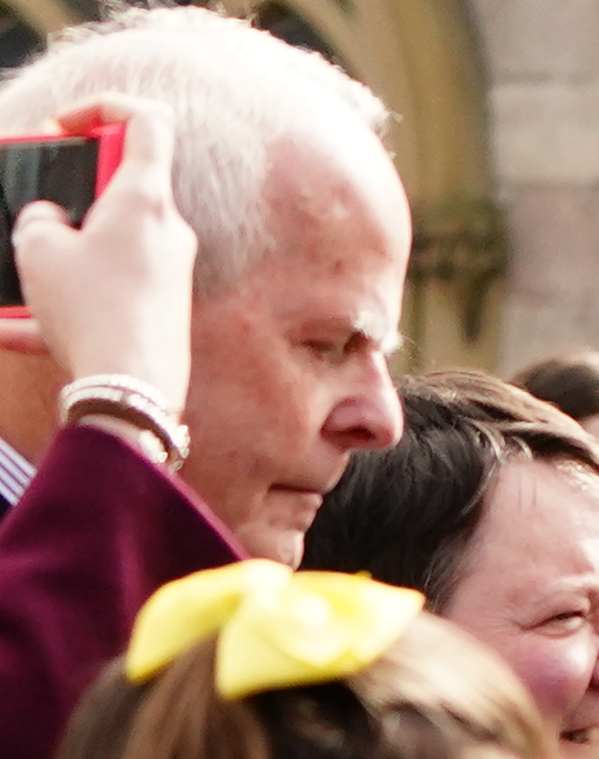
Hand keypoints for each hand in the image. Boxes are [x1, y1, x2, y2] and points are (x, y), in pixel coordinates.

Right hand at [3, 101, 190, 411]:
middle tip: (35, 206)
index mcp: (146, 200)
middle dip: (70, 190)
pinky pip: (103, 295)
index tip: (64, 125)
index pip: (148, 122)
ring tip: (17, 280)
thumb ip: (39, 217)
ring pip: (104, 247)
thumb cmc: (91, 313)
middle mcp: (168, 233)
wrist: (131, 396)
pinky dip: (59, 306)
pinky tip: (12, 330)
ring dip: (57, 255)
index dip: (103, 106)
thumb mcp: (37, 247)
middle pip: (120, 186)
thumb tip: (52, 221)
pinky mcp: (159, 313)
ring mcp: (168, 275)